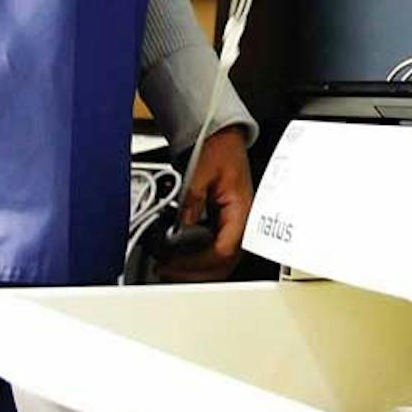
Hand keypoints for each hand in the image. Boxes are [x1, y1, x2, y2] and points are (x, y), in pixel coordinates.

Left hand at [158, 126, 252, 282]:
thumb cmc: (220, 149)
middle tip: (168, 271)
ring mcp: (234, 225)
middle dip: (195, 273)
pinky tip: (179, 258)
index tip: (174, 261)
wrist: (224, 137)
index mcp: (242, 211)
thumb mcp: (201, 170)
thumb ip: (192, 199)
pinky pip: (215, 250)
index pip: (225, 250)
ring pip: (219, 261)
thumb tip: (180, 227)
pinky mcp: (225, 224)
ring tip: (169, 268)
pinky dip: (197, 258)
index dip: (198, 261)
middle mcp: (242, 222)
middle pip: (224, 264)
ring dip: (195, 269)